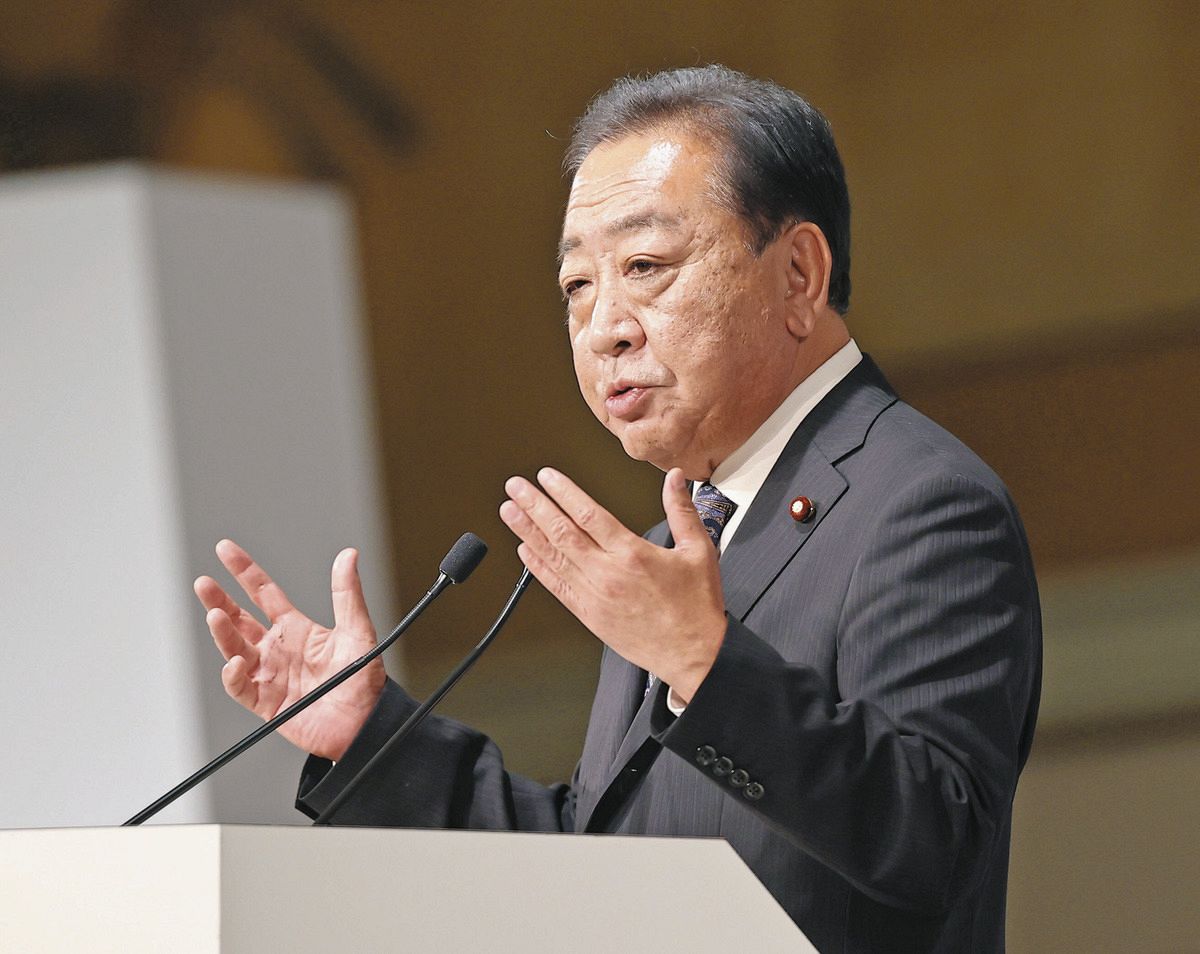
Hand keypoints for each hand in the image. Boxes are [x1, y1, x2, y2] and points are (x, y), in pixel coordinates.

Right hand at [193, 539, 384, 760]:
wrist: (365, 724)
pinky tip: (237, 663)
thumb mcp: (358, 631)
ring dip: (223, 633)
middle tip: (203, 584)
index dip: (244, 571)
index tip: (225, 549)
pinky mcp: (267, 703)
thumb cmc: (364, 679)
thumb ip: (347, 594)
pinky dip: (234, 675)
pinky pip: (241, 687)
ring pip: (235, 650)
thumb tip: (348, 555)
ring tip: (215, 614)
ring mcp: (269, 675)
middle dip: (219, 600)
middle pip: (239, 620)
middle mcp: (278, 649)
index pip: (263, 593)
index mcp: (296, 629)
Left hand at [499, 467, 725, 701]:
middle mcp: (607, 573)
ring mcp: (594, 596)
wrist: (693, 654)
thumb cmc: (696, 607)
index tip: (546, 477)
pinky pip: (557, 587)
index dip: (564, 493)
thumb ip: (682, 510)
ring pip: (553, 557)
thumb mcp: (698, 550)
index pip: (588, 514)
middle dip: (535, 506)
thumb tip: (674, 479)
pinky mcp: (589, 615)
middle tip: (516, 488)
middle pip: (562, 532)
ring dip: (527, 532)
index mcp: (632, 554)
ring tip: (509, 512)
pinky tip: (525, 552)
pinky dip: (538, 568)